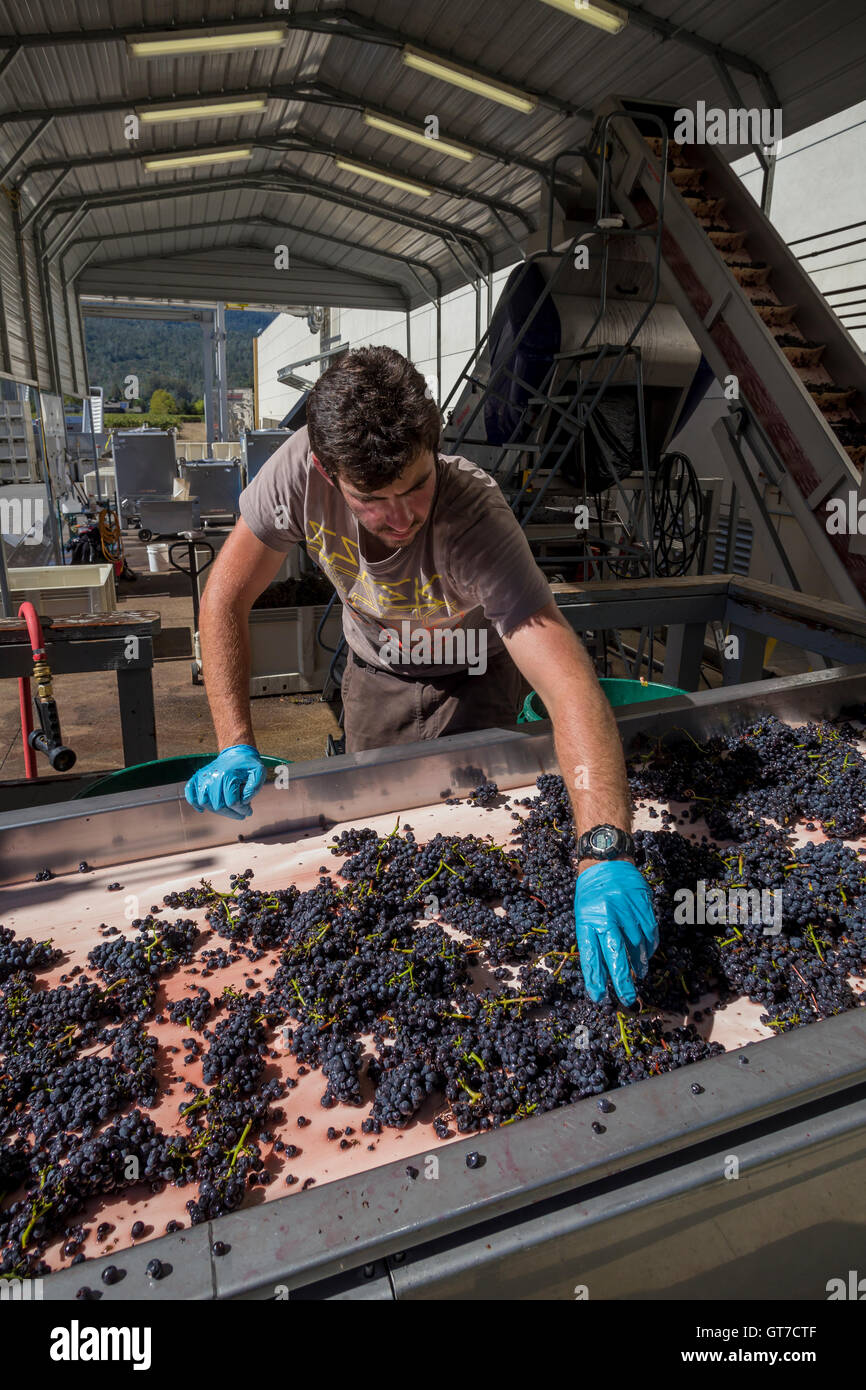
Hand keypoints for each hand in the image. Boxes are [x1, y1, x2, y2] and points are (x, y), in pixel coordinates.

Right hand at [184, 744, 265, 819]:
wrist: (236, 752)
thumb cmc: (248, 764)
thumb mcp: (258, 772)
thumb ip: (255, 787)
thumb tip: (244, 801)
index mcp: (228, 776)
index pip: (232, 802)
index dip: (242, 810)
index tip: (249, 811)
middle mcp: (213, 777)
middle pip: (218, 806)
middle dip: (232, 813)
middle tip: (241, 812)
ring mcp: (204, 777)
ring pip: (204, 802)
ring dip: (217, 810)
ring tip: (228, 808)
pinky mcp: (198, 778)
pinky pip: (190, 793)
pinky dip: (194, 803)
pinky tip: (202, 809)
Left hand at [574, 859, 657, 1004]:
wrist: (606, 861)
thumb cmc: (591, 894)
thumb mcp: (584, 916)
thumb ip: (593, 940)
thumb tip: (601, 973)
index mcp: (588, 919)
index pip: (590, 954)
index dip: (595, 978)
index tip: (599, 997)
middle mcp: (606, 915)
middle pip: (615, 954)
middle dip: (621, 980)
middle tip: (627, 998)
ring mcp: (626, 909)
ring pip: (636, 945)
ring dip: (638, 964)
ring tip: (638, 975)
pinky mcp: (642, 903)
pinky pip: (650, 931)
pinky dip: (650, 947)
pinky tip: (647, 955)